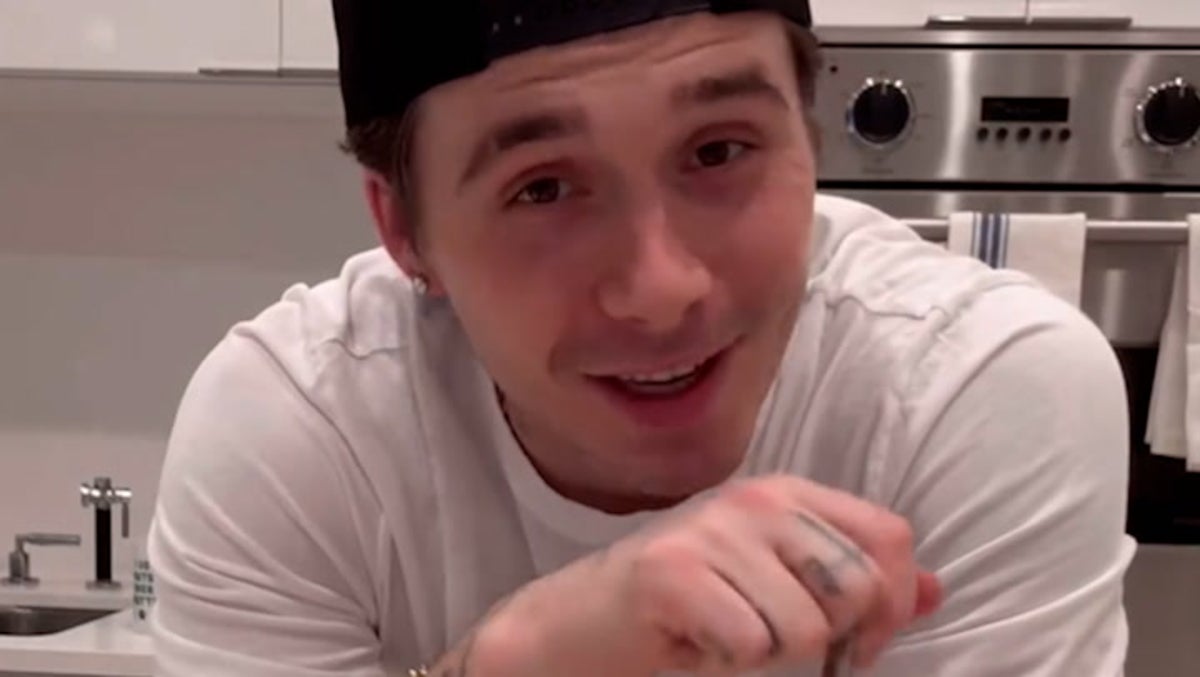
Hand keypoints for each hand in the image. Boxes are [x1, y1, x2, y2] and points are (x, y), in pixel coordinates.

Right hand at [474, 475, 942, 676]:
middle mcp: (755, 502)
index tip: (853, 642)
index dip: (891, 603)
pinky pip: (751, 643)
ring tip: (726, 640)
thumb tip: (932, 589)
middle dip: (832, 642)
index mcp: (787, 496)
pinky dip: (729, 663)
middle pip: (858, 586)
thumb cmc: (682, 611)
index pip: (890, 538)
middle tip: (771, 646)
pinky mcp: (672, 572)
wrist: (575, 629)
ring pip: (807, 627)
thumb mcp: (778, 586)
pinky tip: (695, 645)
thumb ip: (853, 584)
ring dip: (771, 659)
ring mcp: (711, 531)